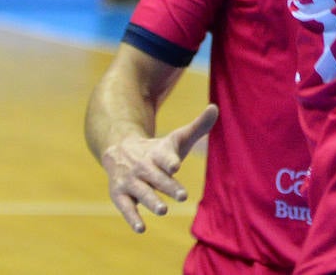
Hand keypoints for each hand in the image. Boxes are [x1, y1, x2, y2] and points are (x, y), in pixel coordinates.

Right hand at [101, 105, 218, 234]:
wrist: (120, 150)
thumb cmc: (157, 150)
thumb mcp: (176, 139)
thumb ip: (197, 127)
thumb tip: (215, 107)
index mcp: (158, 153)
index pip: (164, 156)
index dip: (170, 160)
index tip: (175, 165)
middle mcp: (143, 166)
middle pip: (156, 177)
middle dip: (168, 186)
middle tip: (183, 196)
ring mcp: (130, 181)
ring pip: (142, 192)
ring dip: (151, 201)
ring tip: (164, 210)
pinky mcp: (120, 195)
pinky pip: (126, 207)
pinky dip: (132, 217)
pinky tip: (141, 228)